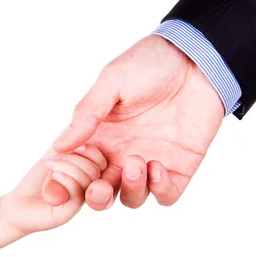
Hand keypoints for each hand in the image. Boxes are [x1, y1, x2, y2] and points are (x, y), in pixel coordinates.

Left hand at [4, 145, 106, 234]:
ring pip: (89, 179)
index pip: (102, 161)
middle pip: (98, 169)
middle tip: (54, 157)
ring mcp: (81, 200)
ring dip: (68, 166)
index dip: (92, 151)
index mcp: (88, 174)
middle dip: (76, 157)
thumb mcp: (54, 155)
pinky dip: (66, 178)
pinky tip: (53, 175)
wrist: (18, 204)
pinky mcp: (70, 211)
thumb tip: (80, 127)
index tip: (76, 144)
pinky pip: (78, 193)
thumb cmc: (36, 180)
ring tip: (49, 165)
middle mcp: (88, 188)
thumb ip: (69, 144)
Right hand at [51, 35, 223, 209]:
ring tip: (135, 164)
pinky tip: (157, 167)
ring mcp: (149, 162)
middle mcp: (121, 154)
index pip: (76, 170)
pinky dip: (159, 190)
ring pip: (131, 198)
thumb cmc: (149, 64)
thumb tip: (59, 146)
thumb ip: (86, 115)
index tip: (60, 186)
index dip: (66, 183)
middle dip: (96, 198)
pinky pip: (166, 195)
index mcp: (99, 136)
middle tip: (99, 187)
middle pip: (101, 193)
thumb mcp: (111, 83)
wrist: (196, 59)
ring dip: (131, 189)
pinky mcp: (179, 167)